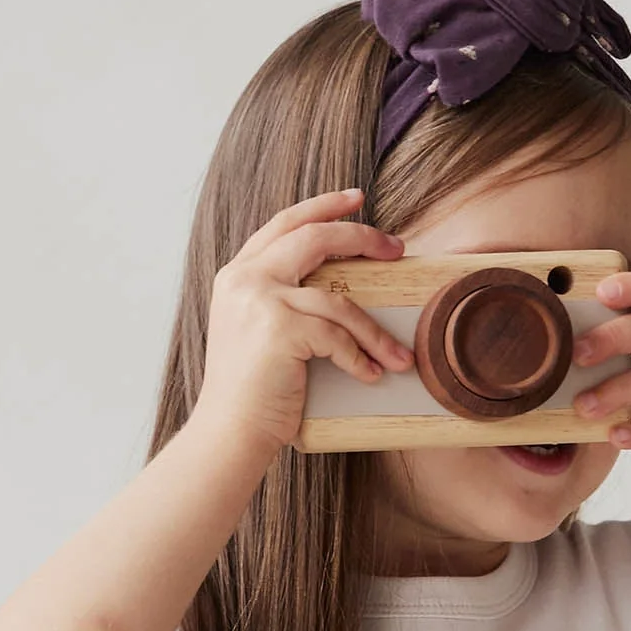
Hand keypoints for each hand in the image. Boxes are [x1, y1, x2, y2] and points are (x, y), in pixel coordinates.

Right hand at [193, 188, 413, 456]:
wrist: (229, 430)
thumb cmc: (253, 391)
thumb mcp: (258, 332)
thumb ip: (283, 302)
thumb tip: (340, 293)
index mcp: (238, 275)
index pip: (284, 224)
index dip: (322, 207)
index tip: (356, 200)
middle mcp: (244, 279)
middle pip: (314, 238)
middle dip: (361, 238)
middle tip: (397, 248)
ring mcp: (260, 300)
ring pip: (338, 301)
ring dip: (376, 332)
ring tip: (400, 356)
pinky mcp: (279, 328)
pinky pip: (337, 336)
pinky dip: (360, 358)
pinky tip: (371, 376)